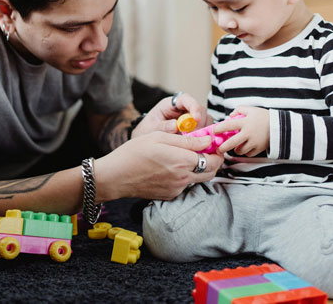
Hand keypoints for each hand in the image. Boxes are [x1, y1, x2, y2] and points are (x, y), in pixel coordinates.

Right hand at [95, 131, 223, 200]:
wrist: (115, 176)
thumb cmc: (134, 153)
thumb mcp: (160, 138)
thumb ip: (188, 140)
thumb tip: (208, 140)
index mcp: (182, 161)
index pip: (213, 159)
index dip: (217, 151)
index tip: (213, 143)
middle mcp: (183, 178)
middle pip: (211, 172)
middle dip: (212, 161)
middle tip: (204, 149)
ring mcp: (176, 189)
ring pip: (198, 179)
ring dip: (199, 169)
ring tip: (186, 156)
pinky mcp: (169, 195)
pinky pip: (185, 185)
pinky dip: (185, 176)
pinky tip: (171, 167)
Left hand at [131, 92, 211, 137]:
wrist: (146, 137)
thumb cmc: (148, 130)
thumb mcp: (150, 128)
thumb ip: (162, 127)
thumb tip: (175, 126)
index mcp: (172, 103)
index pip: (186, 99)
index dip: (193, 107)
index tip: (196, 119)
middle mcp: (184, 109)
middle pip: (200, 110)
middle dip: (200, 123)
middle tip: (193, 137)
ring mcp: (192, 118)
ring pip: (206, 120)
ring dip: (203, 132)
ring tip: (192, 142)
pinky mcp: (196, 128)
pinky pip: (205, 130)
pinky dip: (203, 137)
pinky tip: (196, 145)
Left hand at [214, 106, 269, 156]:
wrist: (279, 125)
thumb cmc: (263, 116)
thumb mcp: (250, 109)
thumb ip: (238, 110)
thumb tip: (229, 117)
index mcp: (245, 122)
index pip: (228, 125)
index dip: (219, 129)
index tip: (214, 131)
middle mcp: (248, 133)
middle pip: (231, 143)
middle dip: (223, 147)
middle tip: (218, 149)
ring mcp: (254, 142)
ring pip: (239, 150)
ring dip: (236, 149)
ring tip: (235, 146)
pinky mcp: (259, 148)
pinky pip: (248, 154)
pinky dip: (246, 151)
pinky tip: (246, 147)